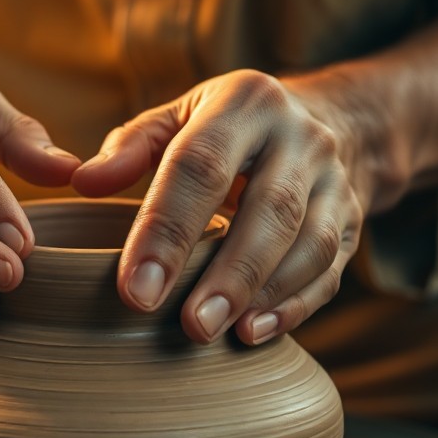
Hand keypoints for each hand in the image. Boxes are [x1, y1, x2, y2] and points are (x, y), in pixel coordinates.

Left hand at [72, 69, 401, 344]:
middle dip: (228, 273)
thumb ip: (132, 146)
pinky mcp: (354, 220)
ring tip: (220, 334)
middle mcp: (301, 137)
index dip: (167, 230)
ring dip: (265, 293)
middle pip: (270, 209)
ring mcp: (335, 180)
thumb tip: (83, 182)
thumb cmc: (228, 131)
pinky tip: (256, 333)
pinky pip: (333, 269)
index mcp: (246, 103)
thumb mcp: (180, 116)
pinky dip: (297, 305)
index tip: (135, 289)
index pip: (202, 166)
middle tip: (190, 327)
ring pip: (312, 243)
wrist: (332, 121)